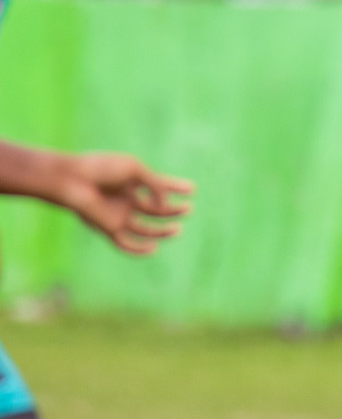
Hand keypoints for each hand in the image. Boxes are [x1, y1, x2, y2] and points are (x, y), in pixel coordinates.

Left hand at [58, 153, 192, 254]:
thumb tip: (166, 205)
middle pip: (155, 209)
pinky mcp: (109, 228)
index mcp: (131, 182)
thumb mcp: (135, 169)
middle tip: (188, 209)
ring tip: (177, 229)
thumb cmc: (101, 168)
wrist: (72, 180)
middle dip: (173, 210)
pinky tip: (153, 247)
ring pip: (145, 229)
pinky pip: (126, 244)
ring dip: (162, 231)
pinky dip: (139, 249)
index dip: (176, 187)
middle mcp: (126, 199)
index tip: (192, 188)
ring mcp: (118, 215)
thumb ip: (156, 184)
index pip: (158, 186)